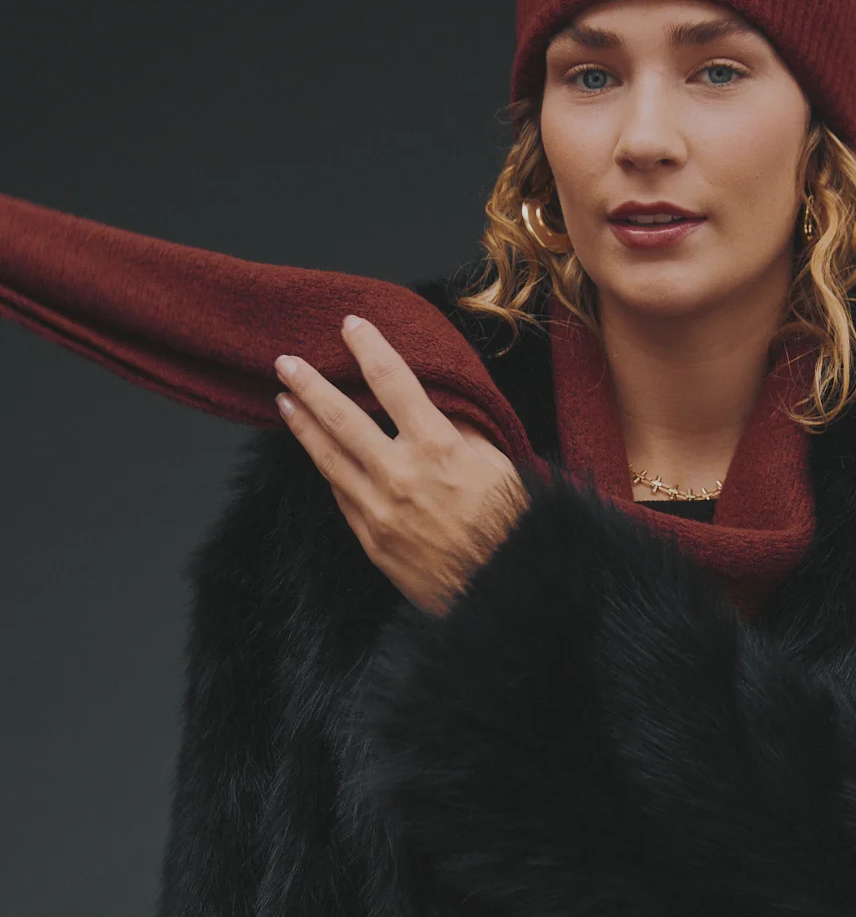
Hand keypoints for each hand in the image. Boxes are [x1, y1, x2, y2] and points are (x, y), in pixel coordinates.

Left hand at [273, 315, 528, 614]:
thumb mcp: (498, 466)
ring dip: (302, 427)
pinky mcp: (372, 541)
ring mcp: (380, 511)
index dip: (369, 348)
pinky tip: (319, 455)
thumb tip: (434, 405)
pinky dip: (329, 470)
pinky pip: (342, 497)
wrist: (503, 590)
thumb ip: (461, 431)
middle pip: (342, 417)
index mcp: (438, 448)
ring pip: (329, 459)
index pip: (393, 382)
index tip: (351, 326)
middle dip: (310, 385)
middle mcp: (401, 475)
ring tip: (284, 402)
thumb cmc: (510, 528)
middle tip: (285, 362)